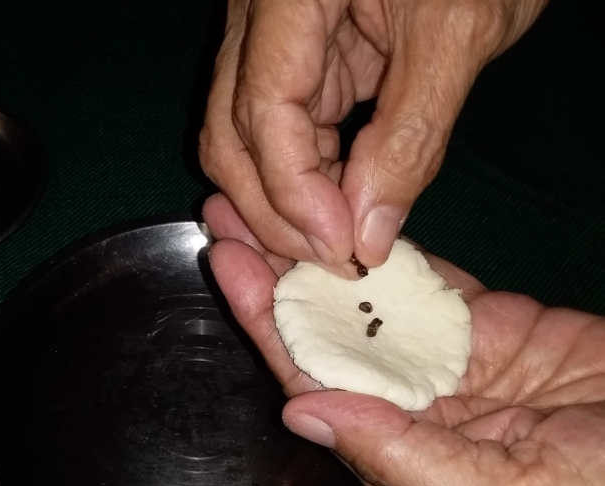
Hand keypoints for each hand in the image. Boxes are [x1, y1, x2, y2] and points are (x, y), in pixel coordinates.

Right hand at [199, 0, 546, 266]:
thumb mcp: (458, 35)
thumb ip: (410, 137)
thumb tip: (366, 235)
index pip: (260, 111)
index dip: (293, 191)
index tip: (342, 248)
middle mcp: (258, 18)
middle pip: (228, 134)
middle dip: (272, 210)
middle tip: (332, 260)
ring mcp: (271, 39)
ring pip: (244, 140)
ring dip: (285, 201)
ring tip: (340, 240)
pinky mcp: (298, 57)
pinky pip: (281, 130)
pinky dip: (307, 177)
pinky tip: (340, 206)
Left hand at [204, 194, 604, 485]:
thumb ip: (403, 461)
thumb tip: (302, 413)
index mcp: (401, 465)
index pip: (315, 390)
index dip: (267, 330)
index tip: (228, 266)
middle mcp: (410, 415)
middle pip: (324, 341)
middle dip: (272, 281)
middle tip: (225, 214)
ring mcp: (446, 368)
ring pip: (364, 308)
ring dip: (314, 258)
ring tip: (265, 202)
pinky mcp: (485, 329)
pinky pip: (423, 286)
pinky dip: (381, 253)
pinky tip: (338, 216)